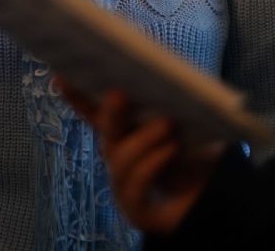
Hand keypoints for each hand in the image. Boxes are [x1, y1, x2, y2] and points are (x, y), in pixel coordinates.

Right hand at [56, 81, 224, 233]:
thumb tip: (159, 67)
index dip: (76, 95)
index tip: (60, 77)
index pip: (94, 110)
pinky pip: (136, 184)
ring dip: (144, 138)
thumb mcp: (184, 118)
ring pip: (120, 157)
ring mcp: (122, 183)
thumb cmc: (196, 151)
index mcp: (124, 129)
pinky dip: (153, 162)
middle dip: (111, 112)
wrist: (214, 194)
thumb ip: (167, 99)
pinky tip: (171, 149)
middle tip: (119, 95)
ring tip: (168, 123)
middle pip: (107, 130)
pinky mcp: (135, 208)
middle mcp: (117, 154)